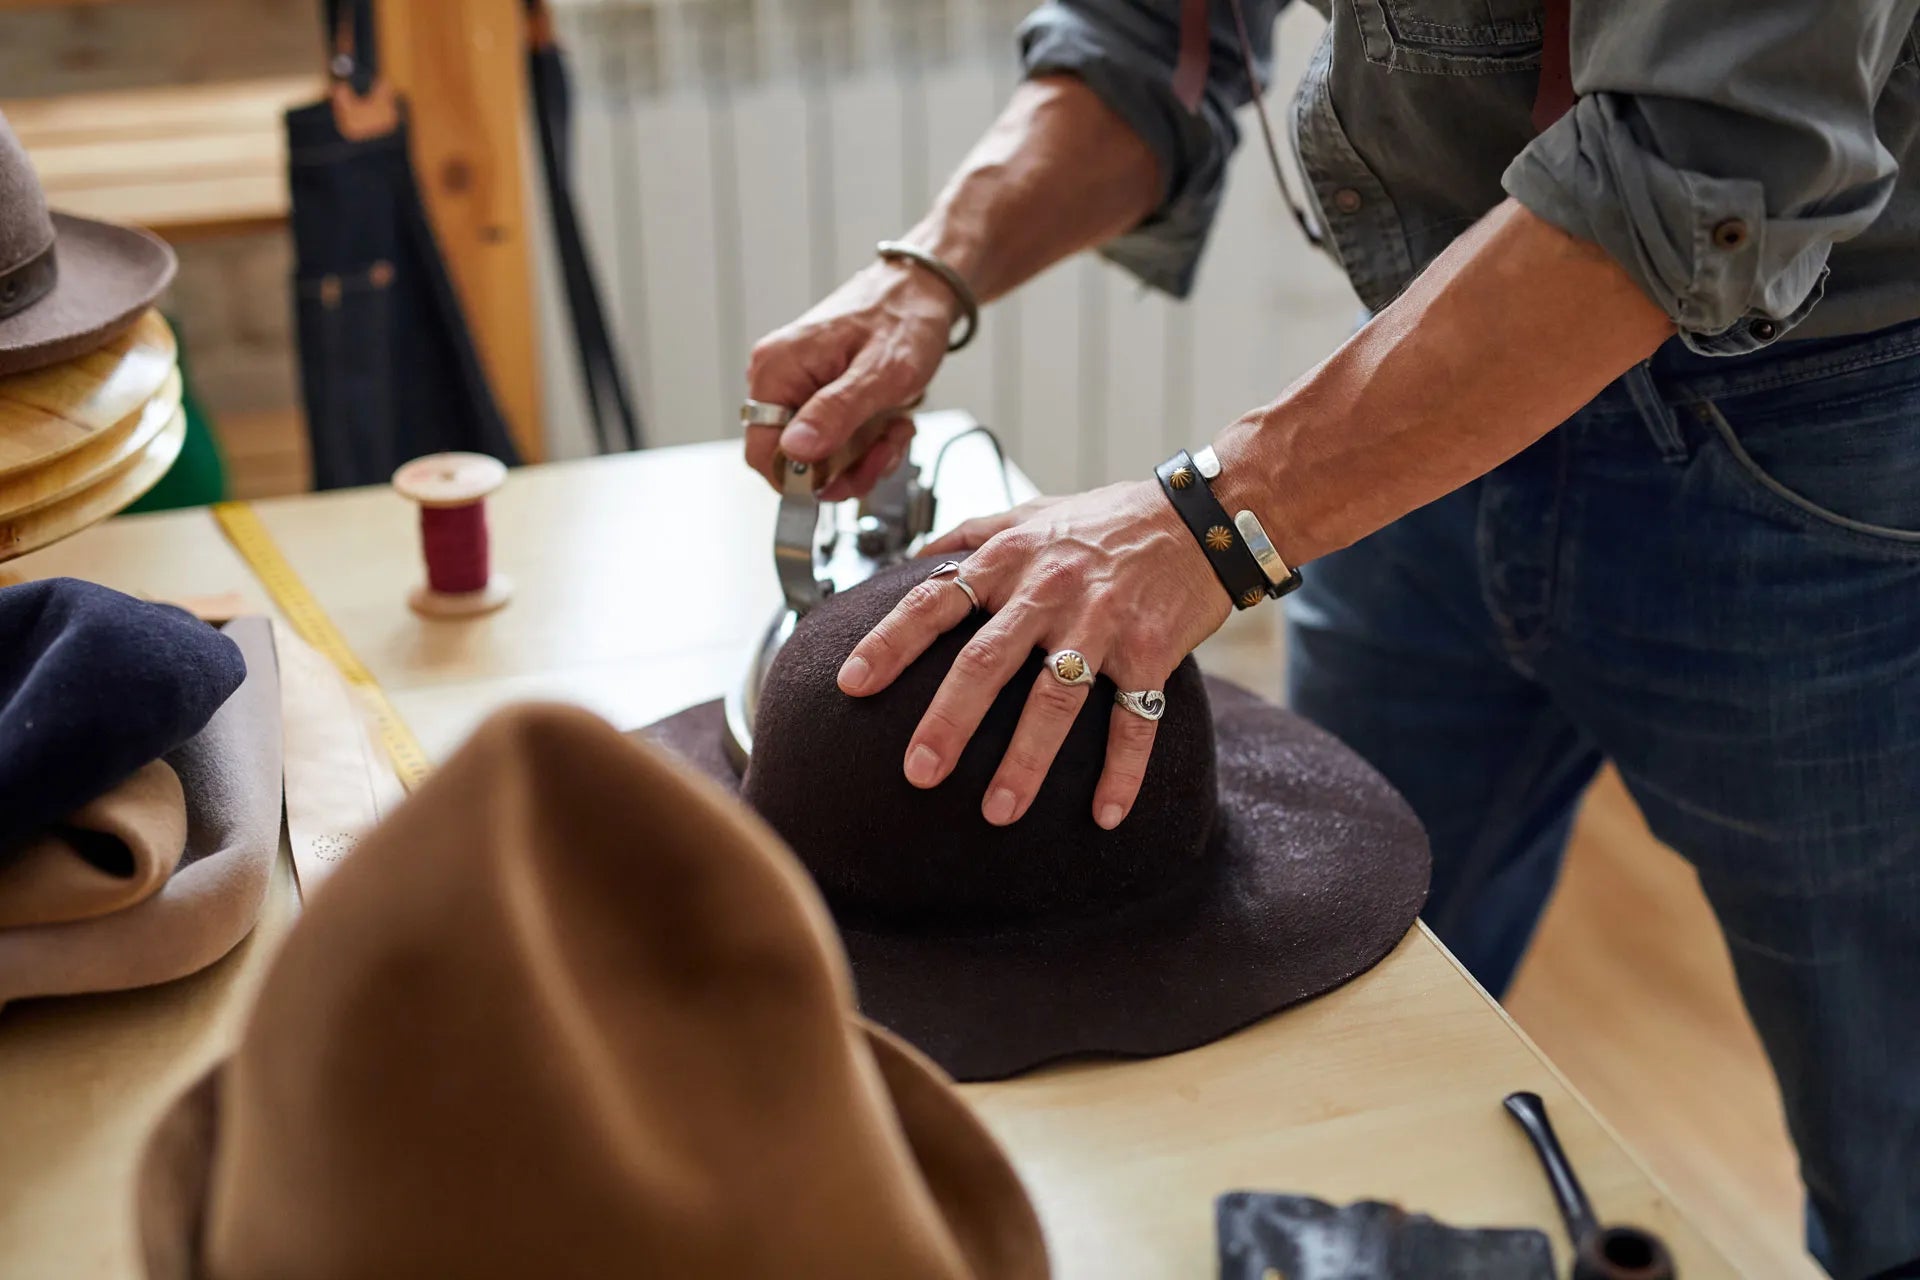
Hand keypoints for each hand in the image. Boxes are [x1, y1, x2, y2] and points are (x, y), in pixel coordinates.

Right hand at [745, 259, 956, 501]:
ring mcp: (799, 388)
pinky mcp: (820, 395)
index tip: (840, 480)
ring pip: (820, 457)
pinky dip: (868, 443)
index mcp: (778, 369)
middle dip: (844, 468)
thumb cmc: (905, 317)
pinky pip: (836, 441)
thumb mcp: (881, 373)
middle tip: (882, 450)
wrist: (923, 290)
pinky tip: (891, 422)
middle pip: (794, 461)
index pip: (762, 453)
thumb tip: (795, 449)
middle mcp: (780, 378)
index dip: (799, 478)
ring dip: (863, 457)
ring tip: (894, 429)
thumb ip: (836, 412)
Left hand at [837, 480, 1231, 829]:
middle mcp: (1049, 590)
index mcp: (1010, 560)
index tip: (853, 683)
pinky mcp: (1151, 650)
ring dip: (1026, 759)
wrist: (1201, 515)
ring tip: (998, 812)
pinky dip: (1122, 770)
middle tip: (918, 772)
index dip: (891, 641)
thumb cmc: (1107, 520)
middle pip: (986, 659)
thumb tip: (912, 560)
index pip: (935, 601)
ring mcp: (1101, 622)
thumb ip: (970, 536)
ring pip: (1055, 698)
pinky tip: (1105, 815)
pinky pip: (1136, 719)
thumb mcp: (1030, 514)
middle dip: (950, 718)